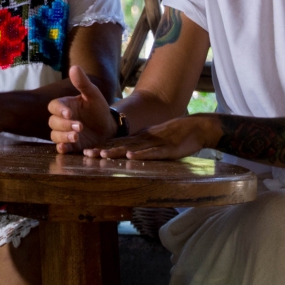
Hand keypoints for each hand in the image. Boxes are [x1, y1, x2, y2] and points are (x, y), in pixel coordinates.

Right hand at [47, 65, 116, 153]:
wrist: (108, 126)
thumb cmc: (98, 108)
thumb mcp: (93, 95)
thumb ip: (83, 83)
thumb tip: (74, 67)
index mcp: (65, 106)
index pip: (54, 106)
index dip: (59, 110)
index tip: (69, 113)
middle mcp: (62, 119)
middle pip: (53, 122)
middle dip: (64, 125)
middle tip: (80, 126)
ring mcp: (64, 132)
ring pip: (55, 135)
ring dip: (63, 136)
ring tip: (76, 136)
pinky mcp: (70, 145)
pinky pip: (60, 147)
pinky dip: (61, 148)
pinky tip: (65, 148)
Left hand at [85, 114, 218, 159]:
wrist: (197, 128)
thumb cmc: (178, 136)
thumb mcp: (156, 139)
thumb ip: (143, 145)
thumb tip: (128, 152)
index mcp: (141, 137)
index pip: (118, 143)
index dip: (102, 147)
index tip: (86, 152)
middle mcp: (144, 139)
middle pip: (120, 145)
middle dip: (103, 150)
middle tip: (86, 154)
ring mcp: (155, 143)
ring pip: (132, 148)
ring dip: (116, 152)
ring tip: (101, 155)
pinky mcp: (167, 149)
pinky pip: (152, 152)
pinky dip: (140, 154)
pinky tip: (129, 156)